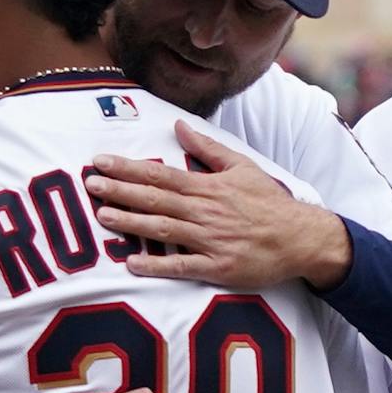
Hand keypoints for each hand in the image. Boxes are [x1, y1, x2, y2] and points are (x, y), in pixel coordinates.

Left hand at [85, 122, 353, 290]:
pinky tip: (133, 264)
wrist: (302, 238)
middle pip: (156, 199)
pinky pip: (184, 266)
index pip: (161, 175)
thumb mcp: (242, 167)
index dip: (129, 168)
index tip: (100, 162)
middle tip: (90, 184)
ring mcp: (211, 240)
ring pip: (164, 230)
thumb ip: (208, 148)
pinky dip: (158, 265)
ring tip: (102, 216)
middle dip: (121, 191)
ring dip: (131, 223)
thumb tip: (179, 125)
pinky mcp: (219, 267)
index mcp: (209, 187)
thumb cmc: (270, 203)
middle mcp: (206, 212)